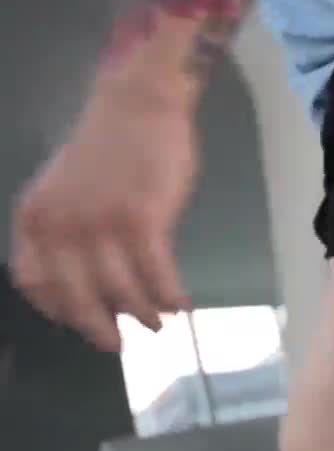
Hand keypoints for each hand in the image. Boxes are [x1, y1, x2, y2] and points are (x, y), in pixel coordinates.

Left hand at [10, 89, 197, 351]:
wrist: (140, 105)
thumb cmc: (109, 146)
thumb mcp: (65, 189)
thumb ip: (66, 230)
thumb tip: (93, 279)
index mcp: (34, 218)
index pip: (35, 283)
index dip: (58, 310)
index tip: (80, 322)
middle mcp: (61, 227)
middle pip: (77, 298)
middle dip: (100, 328)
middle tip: (117, 345)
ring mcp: (102, 225)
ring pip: (121, 292)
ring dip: (144, 315)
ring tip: (159, 323)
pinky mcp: (142, 220)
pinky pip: (157, 275)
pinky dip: (171, 296)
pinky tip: (182, 304)